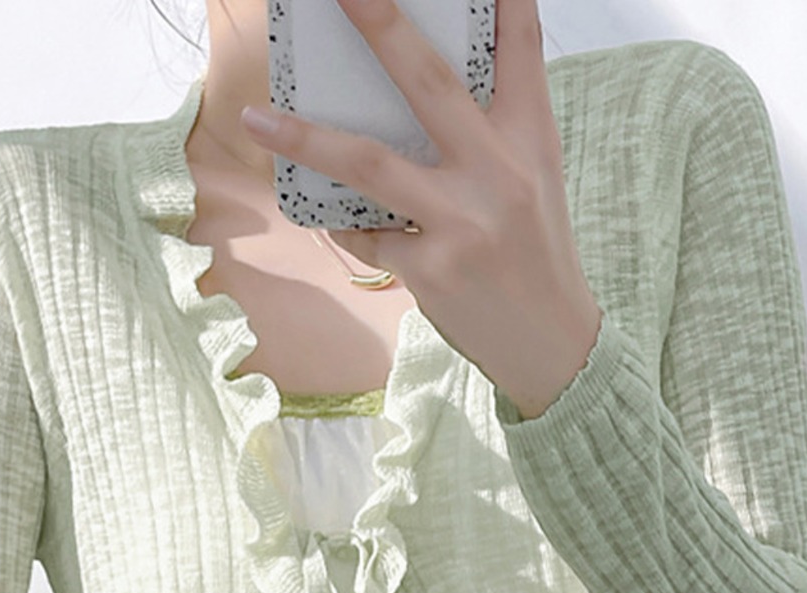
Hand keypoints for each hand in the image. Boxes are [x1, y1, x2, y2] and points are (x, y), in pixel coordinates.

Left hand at [240, 0, 603, 418]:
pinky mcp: (431, 269)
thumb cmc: (535, 256)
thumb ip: (490, 134)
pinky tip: (337, 218)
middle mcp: (499, 172)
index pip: (520, 47)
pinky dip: (346, 224)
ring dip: (305, 137)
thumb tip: (422, 93)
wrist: (552, 346)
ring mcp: (462, 222)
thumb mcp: (533, 181)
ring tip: (254, 117)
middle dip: (382, 26)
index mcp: (531, 140)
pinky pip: (366, 234)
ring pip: (369, 163)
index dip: (501, 0)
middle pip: (430, 83)